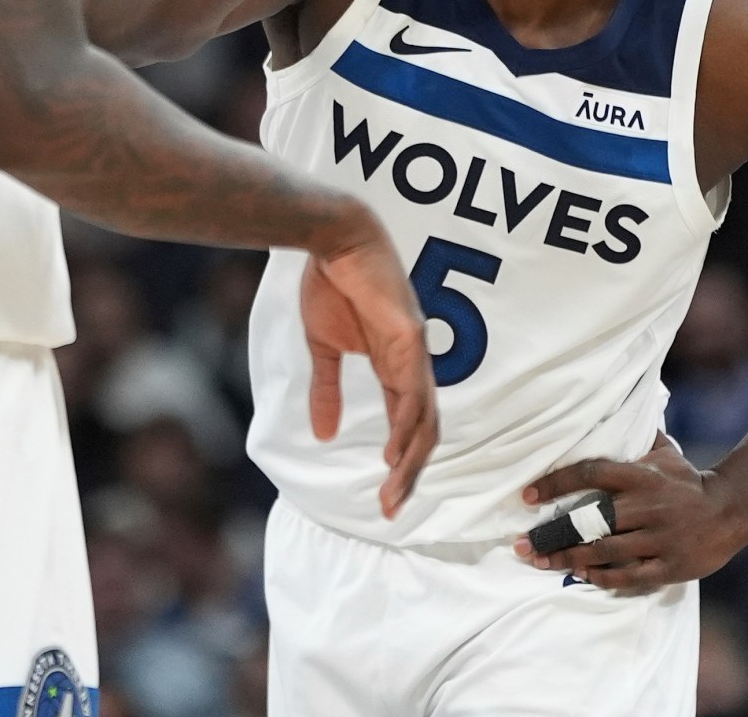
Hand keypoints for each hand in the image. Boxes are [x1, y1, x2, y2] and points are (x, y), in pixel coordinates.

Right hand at [298, 215, 437, 516]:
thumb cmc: (331, 284)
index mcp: (394, 367)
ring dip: (410, 460)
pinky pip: (413, 392)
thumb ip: (327, 390)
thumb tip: (325, 434)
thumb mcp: (323, 347)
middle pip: (422, 431)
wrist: (334, 239)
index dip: (400, 463)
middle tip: (391, 509)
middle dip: (409, 474)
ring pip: (424, 419)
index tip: (385, 497)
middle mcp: (412, 364)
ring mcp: (415, 352)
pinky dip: (407, 425)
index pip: (406, 425)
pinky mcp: (411, 338)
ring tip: (394, 490)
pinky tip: (396, 451)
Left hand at [512, 433, 747, 591]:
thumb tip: (608, 405)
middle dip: (554, 535)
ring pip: (606, 551)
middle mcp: (648, 506)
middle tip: (523, 545)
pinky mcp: (671, 565)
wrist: (732, 510)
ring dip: (570, 559)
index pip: (592, 473)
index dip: (557, 483)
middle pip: (592, 522)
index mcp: (642, 476)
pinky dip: (605, 577)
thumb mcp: (665, 453)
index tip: (529, 494)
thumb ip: (636, 437)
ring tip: (542, 563)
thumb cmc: (688, 480)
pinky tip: (584, 575)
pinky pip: (631, 575)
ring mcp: (660, 538)